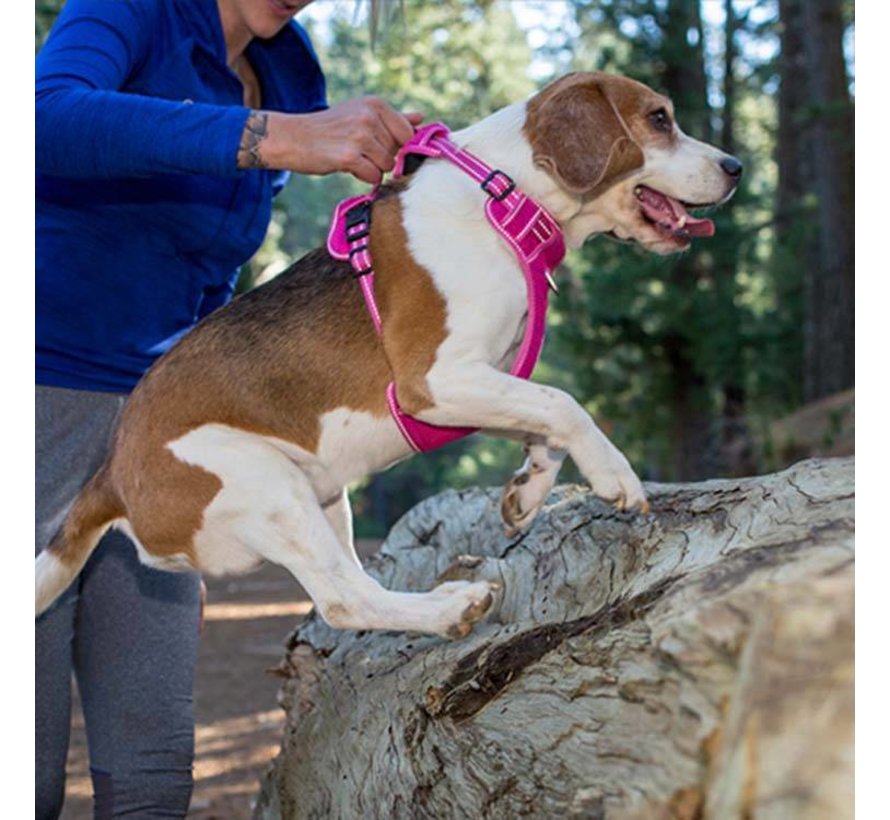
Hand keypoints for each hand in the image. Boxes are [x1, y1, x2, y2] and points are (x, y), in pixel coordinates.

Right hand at [243, 97, 423, 184]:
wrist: (293, 137)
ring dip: (372, 168)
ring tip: (352, 157)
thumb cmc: (330, 129)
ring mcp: (360, 136)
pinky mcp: (349, 156)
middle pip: (397, 152)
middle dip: (382, 157)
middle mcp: (370, 116)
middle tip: (358, 150)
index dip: (398, 147)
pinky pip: (374, 176)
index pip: (408, 134)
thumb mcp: (361, 114)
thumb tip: (421, 118)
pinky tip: (347, 166)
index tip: (378, 146)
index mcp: (376, 104)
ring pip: (387, 166)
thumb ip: (394, 119)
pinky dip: (363, 177)